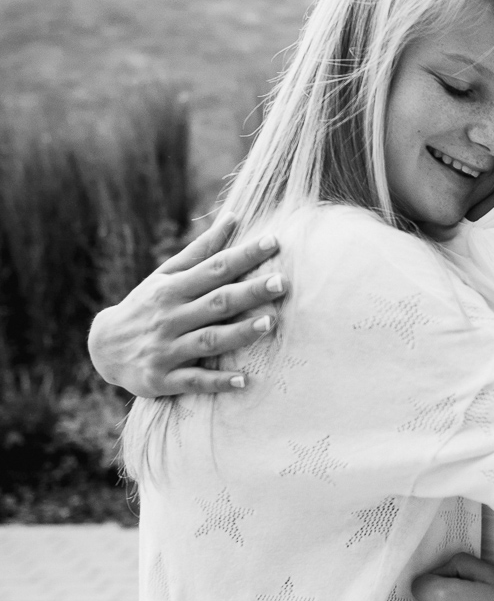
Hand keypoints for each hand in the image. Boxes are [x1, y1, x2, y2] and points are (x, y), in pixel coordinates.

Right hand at [87, 215, 286, 396]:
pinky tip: (244, 381)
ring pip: (208, 340)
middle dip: (249, 292)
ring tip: (270, 323)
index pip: (214, 268)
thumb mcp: (166, 276)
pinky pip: (194, 381)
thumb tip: (233, 218)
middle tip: (282, 282)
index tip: (274, 241)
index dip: (244, 255)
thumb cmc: (145, 306)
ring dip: (239, 333)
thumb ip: (201, 251)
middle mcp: (170, 317)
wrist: (103, 348)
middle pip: (216, 303)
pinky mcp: (163, 379)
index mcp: (173, 289)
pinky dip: (217, 382)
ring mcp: (166, 349)